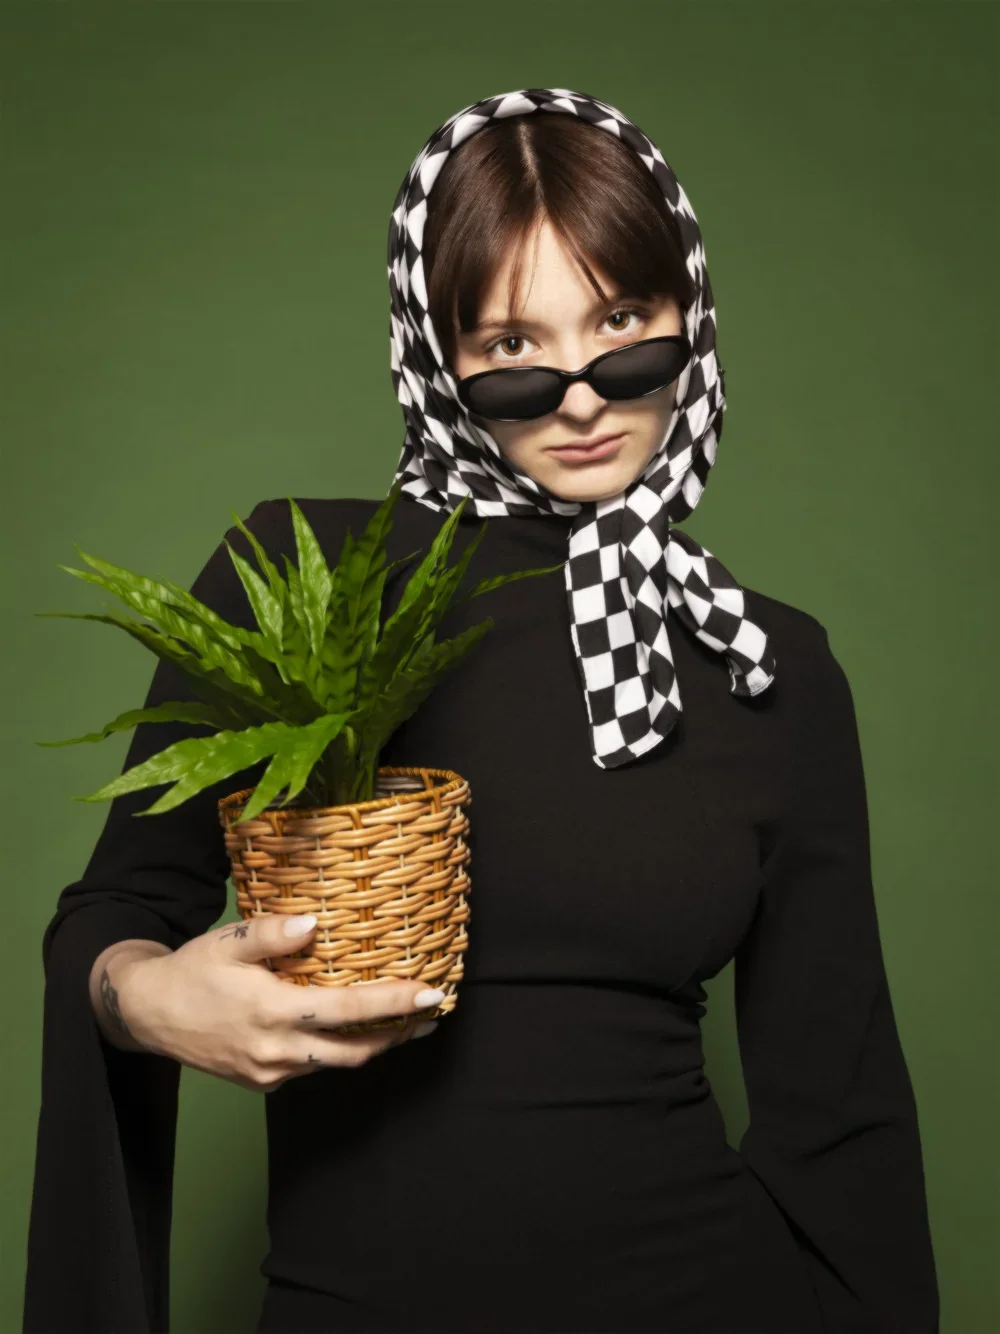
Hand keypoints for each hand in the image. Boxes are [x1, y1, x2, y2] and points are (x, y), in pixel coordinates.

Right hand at [109, 914, 442, 1091]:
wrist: (147, 1014)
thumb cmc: (192, 971)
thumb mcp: (227, 942)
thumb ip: (271, 934)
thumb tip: (315, 924)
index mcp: (274, 1012)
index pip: (349, 1011)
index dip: (394, 1003)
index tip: (431, 993)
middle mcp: (277, 1050)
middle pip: (355, 1051)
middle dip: (399, 1034)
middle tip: (431, 1014)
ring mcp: (269, 1072)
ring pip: (334, 1063)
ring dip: (371, 1045)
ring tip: (403, 1023)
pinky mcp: (261, 1081)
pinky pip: (309, 1067)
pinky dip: (335, 1050)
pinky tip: (347, 1030)